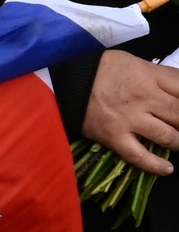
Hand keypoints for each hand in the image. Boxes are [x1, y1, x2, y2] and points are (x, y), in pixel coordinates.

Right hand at [84, 49, 178, 173]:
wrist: (63, 80)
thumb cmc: (100, 69)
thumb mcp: (133, 62)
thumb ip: (158, 75)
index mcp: (149, 76)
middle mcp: (145, 98)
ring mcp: (130, 119)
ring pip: (168, 136)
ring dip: (178, 142)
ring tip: (178, 143)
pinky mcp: (114, 136)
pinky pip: (138, 155)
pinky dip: (155, 165)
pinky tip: (167, 169)